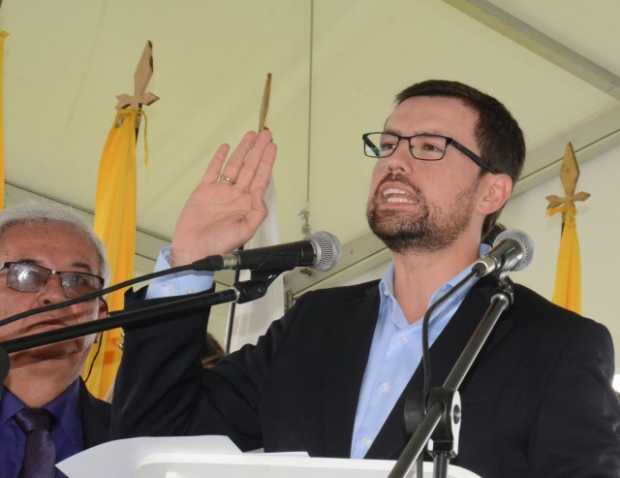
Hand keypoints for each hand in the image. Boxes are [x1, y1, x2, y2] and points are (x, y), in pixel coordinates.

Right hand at [170, 130, 276, 265]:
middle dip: (258, 150)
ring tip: (251, 135)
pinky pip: (213, 170)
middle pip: (250, 167)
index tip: (273, 146)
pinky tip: (226, 147)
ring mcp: (221, 190)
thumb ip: (256, 213)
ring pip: (234, 165)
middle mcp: (236, 194)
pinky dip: (219, 158)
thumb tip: (261, 195)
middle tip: (266, 134)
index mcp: (247, 203)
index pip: (261, 178)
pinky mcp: (204, 189)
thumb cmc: (220, 244)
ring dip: (243, 150)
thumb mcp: (245, 231)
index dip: (267, 161)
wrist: (194, 248)